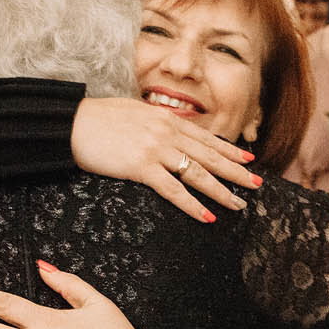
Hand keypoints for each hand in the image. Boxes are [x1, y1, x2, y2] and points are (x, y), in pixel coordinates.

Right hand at [71, 98, 261, 222]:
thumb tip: (170, 128)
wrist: (72, 122)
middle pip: (210, 156)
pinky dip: (192, 205)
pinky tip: (206, 217)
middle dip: (236, 172)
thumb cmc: (99, 118)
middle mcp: (167, 132)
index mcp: (166, 119)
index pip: (205, 138)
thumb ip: (156, 121)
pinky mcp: (141, 167)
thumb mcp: (135, 112)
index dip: (229, 150)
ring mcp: (156, 149)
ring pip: (197, 174)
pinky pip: (173, 190)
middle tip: (257, 185)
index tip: (248, 160)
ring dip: (221, 191)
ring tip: (238, 205)